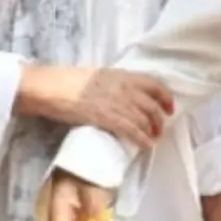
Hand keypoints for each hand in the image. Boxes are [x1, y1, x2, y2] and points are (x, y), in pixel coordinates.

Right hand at [19, 65, 173, 148]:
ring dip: (152, 131)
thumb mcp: (96, 76)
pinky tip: (146, 145)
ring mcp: (117, 102)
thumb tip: (123, 95)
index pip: (154, 84)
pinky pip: (133, 130)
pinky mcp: (108, 117)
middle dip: (160, 119)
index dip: (165, 97)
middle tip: (160, 129)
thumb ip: (113, 84)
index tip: (168, 107)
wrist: (52, 87)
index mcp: (121, 74)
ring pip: (145, 119)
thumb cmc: (68, 81)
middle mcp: (124, 87)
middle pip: (152, 105)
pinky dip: (143, 139)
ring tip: (152, 139)